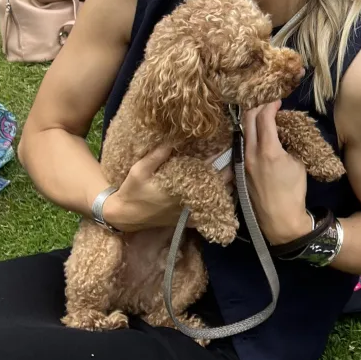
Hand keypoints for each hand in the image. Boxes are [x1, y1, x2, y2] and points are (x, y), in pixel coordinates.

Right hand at [102, 146, 228, 231]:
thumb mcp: (139, 170)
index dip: (218, 159)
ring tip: (234, 172)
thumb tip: (173, 139)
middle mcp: (187, 201)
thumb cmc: (132, 191)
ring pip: (215, 200)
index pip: (206, 171)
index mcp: (179, 187)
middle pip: (217, 186)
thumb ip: (156, 156)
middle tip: (236, 158)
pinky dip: (217, 206)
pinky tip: (224, 196)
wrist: (125, 216)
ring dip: (225, 186)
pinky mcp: (184, 220)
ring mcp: (188, 212)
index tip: (228, 148)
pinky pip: (207, 215)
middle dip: (228, 171)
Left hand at [243, 101, 312, 244]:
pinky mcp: (240, 169)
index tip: (278, 100)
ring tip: (260, 114)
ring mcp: (242, 162)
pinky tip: (254, 133)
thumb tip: (282, 132)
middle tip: (267, 103)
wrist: (279, 219)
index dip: (270, 105)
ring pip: (241, 131)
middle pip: (248, 120)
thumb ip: (288, 143)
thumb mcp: (298, 163)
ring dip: (250, 119)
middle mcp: (250, 153)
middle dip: (257, 107)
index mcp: (268, 150)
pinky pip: (241, 143)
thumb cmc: (294, 191)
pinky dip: (247, 133)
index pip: (264, 118)